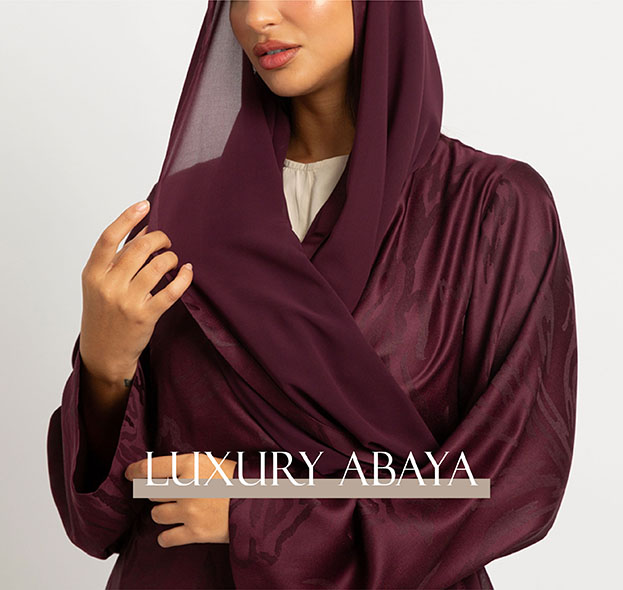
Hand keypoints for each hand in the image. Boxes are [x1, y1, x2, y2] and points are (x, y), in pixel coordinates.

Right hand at [79, 199, 193, 383]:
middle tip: (166, 240)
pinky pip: (171, 291)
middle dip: (158, 238)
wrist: (103, 352)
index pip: (109, 238)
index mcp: (93, 274)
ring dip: (171, 257)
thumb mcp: (100, 285)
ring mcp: (127, 302)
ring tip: (173, 259)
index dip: (127, 218)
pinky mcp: (145, 316)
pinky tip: (188, 272)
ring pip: (157, 267)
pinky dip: (183, 278)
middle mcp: (108, 286)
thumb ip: (118, 259)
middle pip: (138, 249)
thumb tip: (144, 229)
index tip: (145, 205)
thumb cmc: (104, 313)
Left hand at [124, 453, 236, 545]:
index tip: (130, 474)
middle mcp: (186, 487)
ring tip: (178, 510)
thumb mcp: (213, 462)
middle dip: (159, 493)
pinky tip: (174, 532)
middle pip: (153, 492)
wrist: (261, 502)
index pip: (150, 468)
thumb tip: (164, 471)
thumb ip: (189, 466)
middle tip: (170, 493)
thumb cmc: (240, 479)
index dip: (135, 472)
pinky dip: (167, 536)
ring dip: (164, 513)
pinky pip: (166, 538)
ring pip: (156, 514)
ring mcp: (189, 511)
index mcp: (191, 464)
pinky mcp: (195, 533)